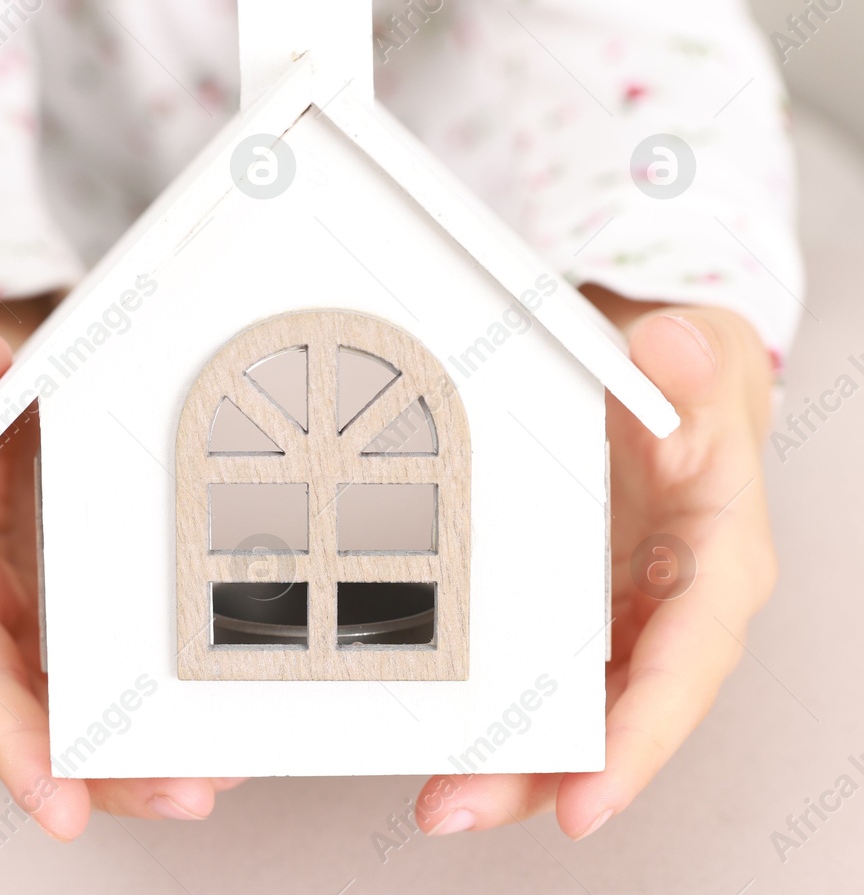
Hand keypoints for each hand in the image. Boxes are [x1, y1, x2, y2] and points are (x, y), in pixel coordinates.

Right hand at [0, 304, 243, 839]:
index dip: (11, 737)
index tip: (55, 795)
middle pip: (34, 719)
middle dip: (100, 771)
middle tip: (179, 793)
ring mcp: (26, 629)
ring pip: (76, 719)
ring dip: (136, 762)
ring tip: (209, 780)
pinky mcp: (68, 624)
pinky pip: (108, 686)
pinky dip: (153, 717)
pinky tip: (212, 735)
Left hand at [415, 291, 776, 838]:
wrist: (662, 372)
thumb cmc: (692, 379)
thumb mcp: (700, 357)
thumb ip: (689, 361)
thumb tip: (671, 351)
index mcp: (717, 563)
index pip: (683, 664)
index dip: (639, 737)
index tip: (590, 797)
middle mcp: (672, 605)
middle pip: (617, 713)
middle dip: (547, 776)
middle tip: (460, 808)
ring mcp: (620, 612)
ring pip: (576, 710)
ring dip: (513, 765)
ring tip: (442, 802)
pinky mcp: (576, 607)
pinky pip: (543, 675)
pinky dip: (501, 715)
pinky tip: (449, 748)